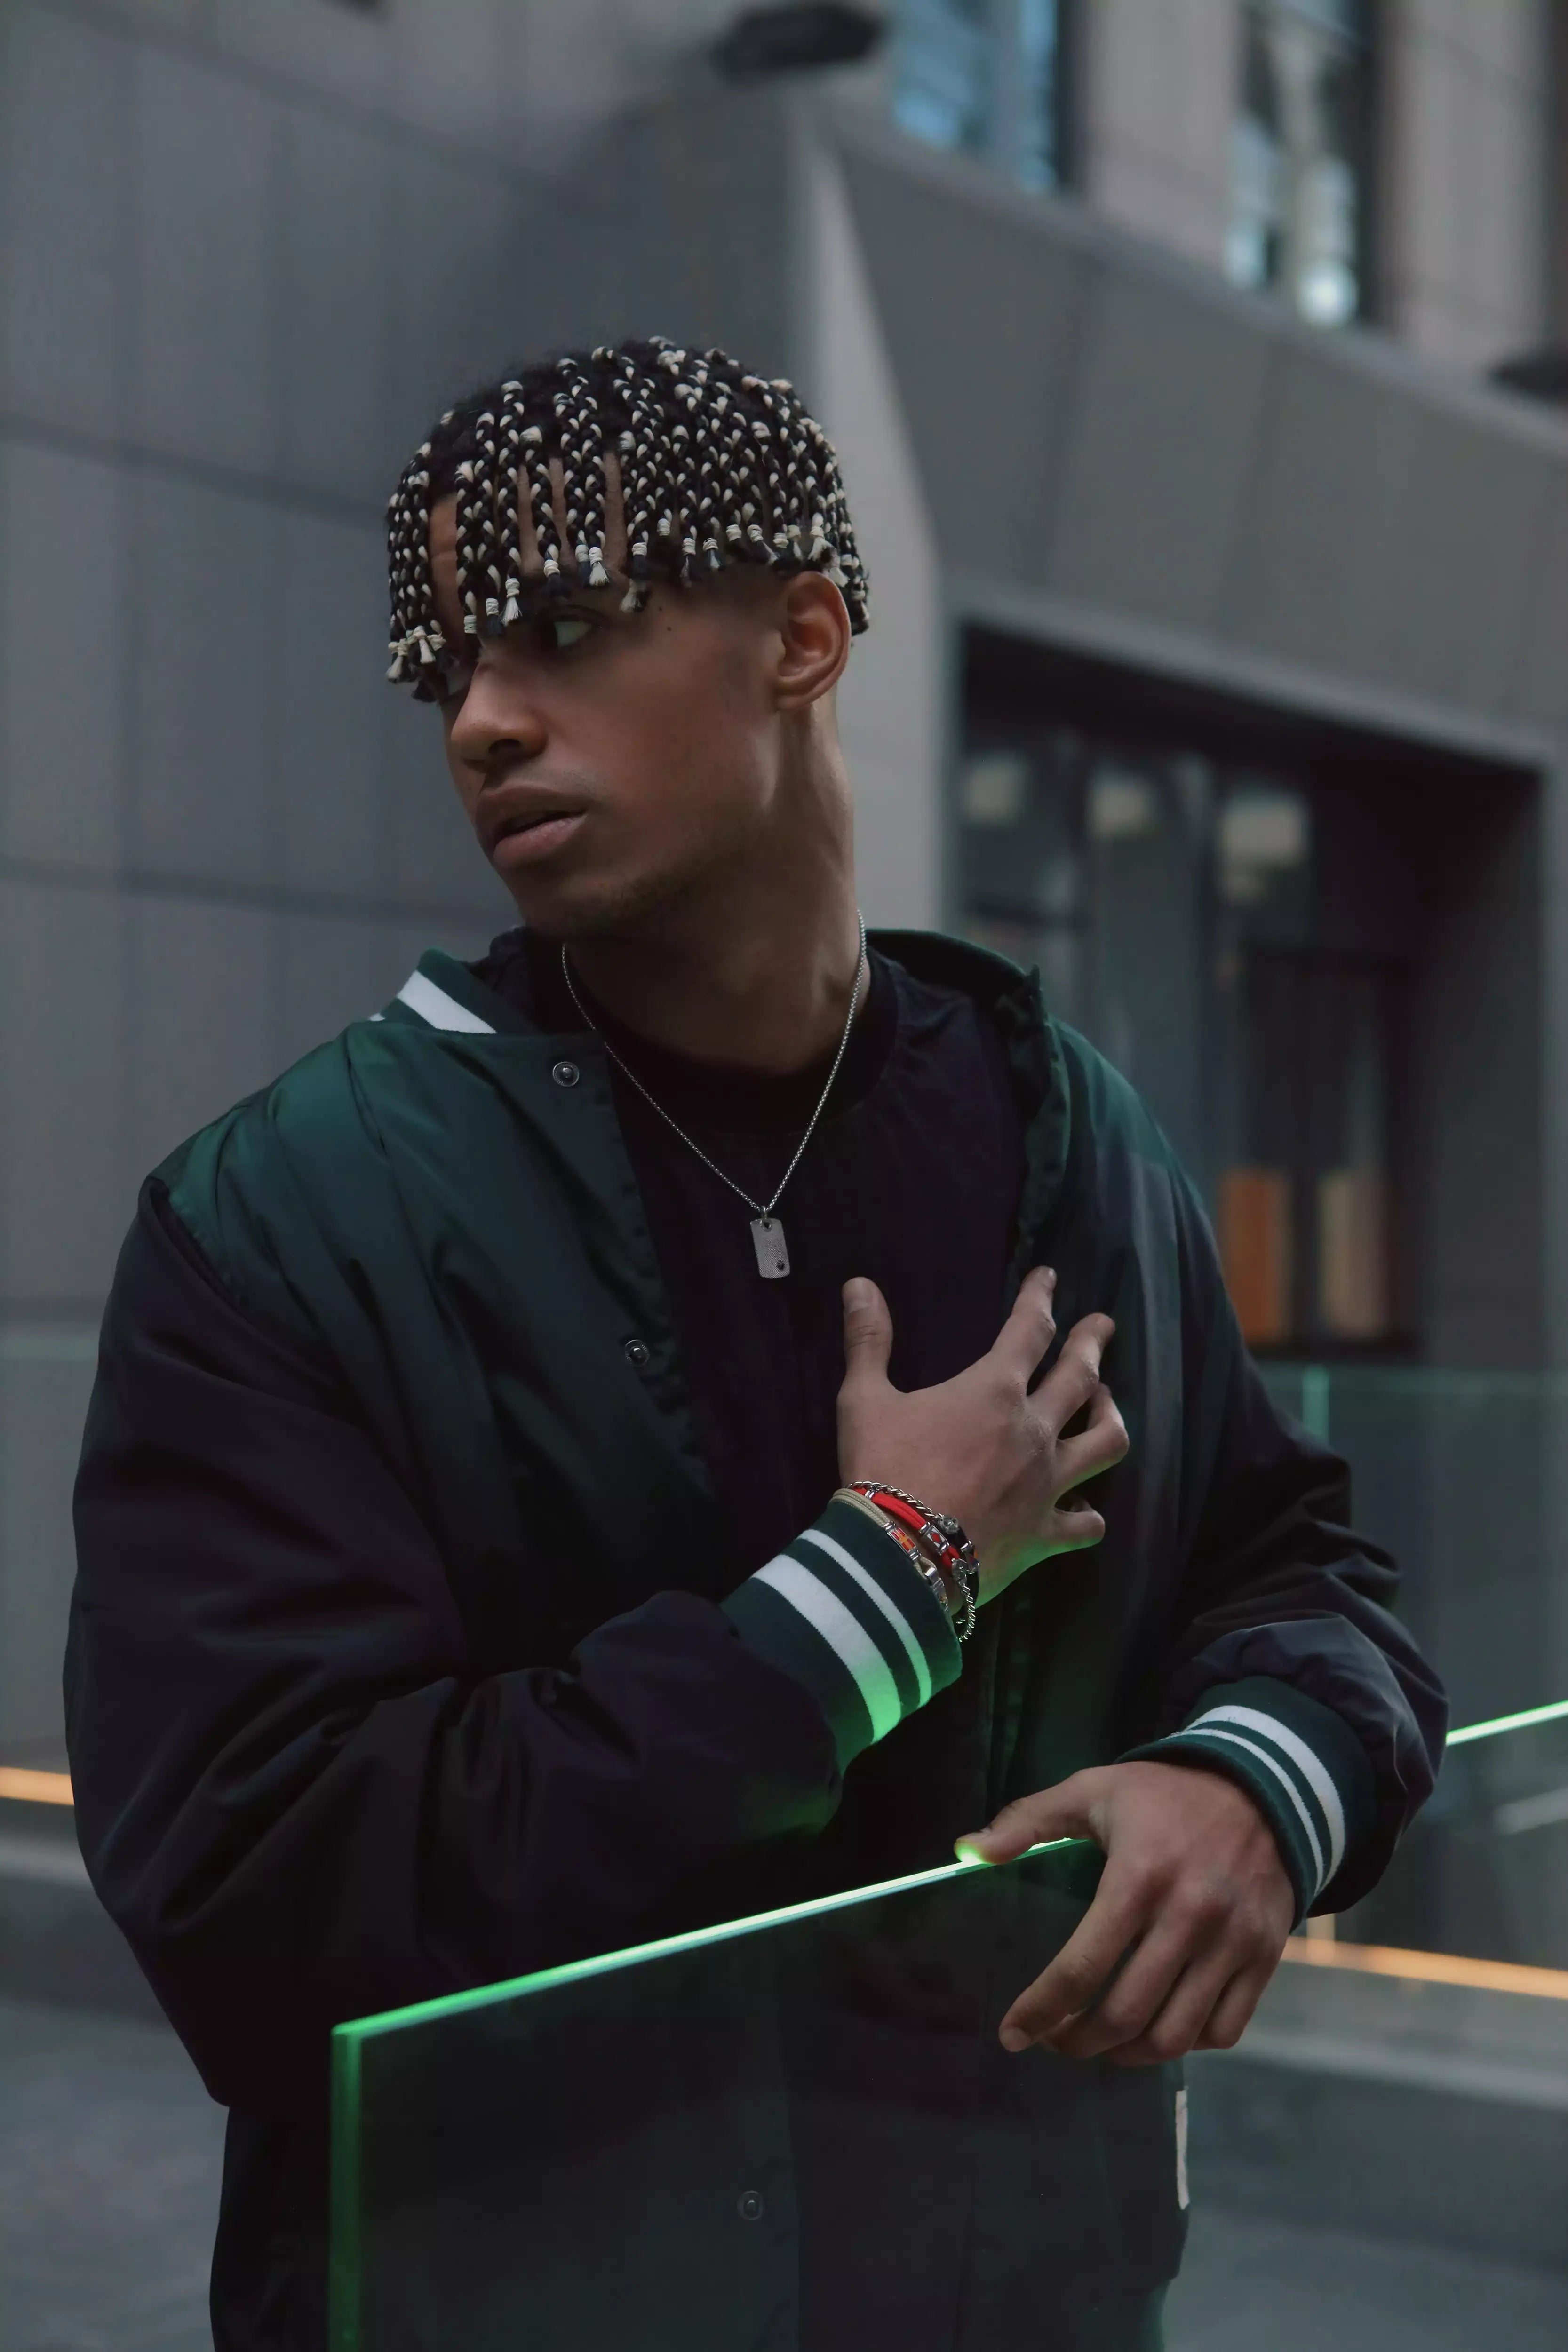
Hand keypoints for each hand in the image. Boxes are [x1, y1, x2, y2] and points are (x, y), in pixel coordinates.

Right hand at [837, 1267, 1127, 1602]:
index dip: (1039, 1297)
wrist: (898, 1555)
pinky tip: (1087, 1511)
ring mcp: (1047, 1484)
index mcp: (994, 1391)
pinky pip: (1086, 1524)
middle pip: (1080, 1377)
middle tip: (1104, 1325)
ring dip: (1111, 1417)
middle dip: (1093, 1343)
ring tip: (1107, 1406)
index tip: (1048, 1278)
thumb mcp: (862, 1400)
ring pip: (1105, 1443)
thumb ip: (868, 1341)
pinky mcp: (1044, 1533)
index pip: (1029, 1329)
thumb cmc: (882, 1470)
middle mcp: (1033, 1431)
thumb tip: (859, 1284)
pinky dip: (1089, 1516)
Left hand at [959, 1762, 1294, 2062]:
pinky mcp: (1265, 1957)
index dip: (1040, 2010)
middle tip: (1056, 2040)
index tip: (1013, 2035)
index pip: (1081, 1967)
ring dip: (1127, 2055)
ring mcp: (1233, 1942)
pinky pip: (1224, 2030)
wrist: (1262, 1786)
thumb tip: (965, 1852)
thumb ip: (1027, 1821)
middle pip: (1125, 2014)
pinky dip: (1187, 2044)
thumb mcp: (1092, 1790)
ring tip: (1100, 2043)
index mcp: (1139, 1876)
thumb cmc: (1164, 1794)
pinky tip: (1158, 2028)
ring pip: (1175, 2035)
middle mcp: (1190, 1916)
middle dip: (1078, 2041)